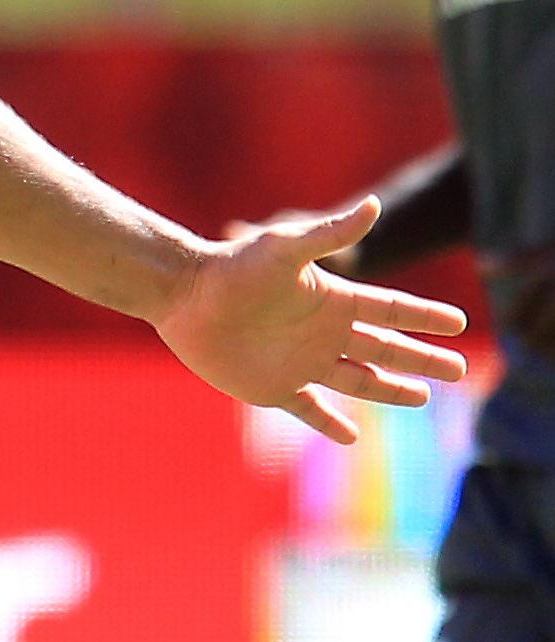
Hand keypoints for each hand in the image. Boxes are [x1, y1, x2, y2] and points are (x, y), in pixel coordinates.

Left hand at [154, 198, 466, 443]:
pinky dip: (330, 424)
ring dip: (390, 390)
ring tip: (422, 398)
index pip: (391, 310)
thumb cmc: (232, 268)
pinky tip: (351, 437)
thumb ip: (330, 234)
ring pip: (358, 381)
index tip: (458, 321)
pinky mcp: (272, 387)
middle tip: (459, 367)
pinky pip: (309, 410)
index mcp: (331, 301)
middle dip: (422, 359)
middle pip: (386, 350)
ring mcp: (300, 362)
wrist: (182, 295)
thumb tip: (375, 204)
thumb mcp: (284, 248)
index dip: (424, 316)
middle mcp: (322, 333)